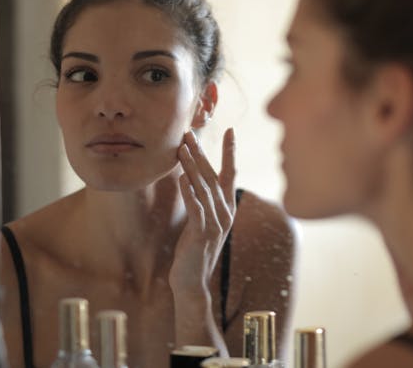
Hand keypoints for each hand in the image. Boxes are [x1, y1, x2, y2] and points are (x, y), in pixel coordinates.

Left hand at [169, 128, 236, 297]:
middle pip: (213, 176)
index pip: (230, 173)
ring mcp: (215, 224)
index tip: (230, 130)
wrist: (192, 282)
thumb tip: (194, 178)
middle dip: (201, 153)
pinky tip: (182, 179)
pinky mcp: (202, 234)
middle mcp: (225, 213)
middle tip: (190, 132)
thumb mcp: (201, 222)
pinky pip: (196, 209)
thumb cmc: (194, 250)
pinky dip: (190, 193)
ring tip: (182, 148)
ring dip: (192, 167)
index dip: (230, 152)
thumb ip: (202, 201)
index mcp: (226, 208)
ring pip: (203, 188)